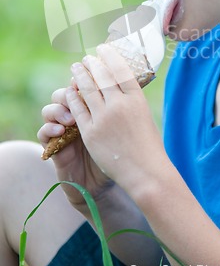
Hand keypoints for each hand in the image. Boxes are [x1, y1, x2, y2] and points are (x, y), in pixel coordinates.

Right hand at [38, 87, 113, 212]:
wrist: (110, 186)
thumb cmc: (119, 156)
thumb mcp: (121, 129)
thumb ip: (119, 108)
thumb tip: (131, 79)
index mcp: (92, 109)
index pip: (83, 86)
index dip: (84, 79)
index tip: (89, 82)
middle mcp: (77, 117)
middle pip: (64, 93)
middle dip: (69, 91)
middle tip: (77, 94)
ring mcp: (64, 131)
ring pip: (50, 110)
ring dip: (58, 109)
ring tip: (70, 118)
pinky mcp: (55, 148)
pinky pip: (43, 133)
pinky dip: (48, 129)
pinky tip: (60, 131)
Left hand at [66, 44, 167, 197]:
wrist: (145, 171)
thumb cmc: (148, 144)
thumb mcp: (144, 115)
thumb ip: (131, 99)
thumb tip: (120, 84)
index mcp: (137, 98)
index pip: (120, 69)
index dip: (109, 56)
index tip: (103, 49)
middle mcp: (120, 104)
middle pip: (102, 76)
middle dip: (92, 63)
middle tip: (87, 57)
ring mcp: (104, 118)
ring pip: (87, 89)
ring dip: (80, 75)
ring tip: (76, 67)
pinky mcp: (90, 132)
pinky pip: (78, 109)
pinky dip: (73, 97)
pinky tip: (70, 90)